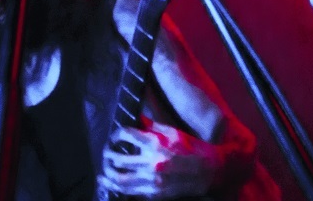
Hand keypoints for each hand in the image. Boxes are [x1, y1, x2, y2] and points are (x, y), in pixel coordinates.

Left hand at [100, 120, 222, 197]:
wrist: (208, 171)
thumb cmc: (191, 148)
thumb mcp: (173, 132)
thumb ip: (152, 126)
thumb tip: (136, 119)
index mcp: (157, 143)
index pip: (127, 135)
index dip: (117, 135)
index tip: (114, 136)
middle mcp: (153, 162)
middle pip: (119, 159)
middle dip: (108, 155)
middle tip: (105, 152)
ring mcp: (153, 181)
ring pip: (120, 180)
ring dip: (108, 175)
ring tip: (103, 172)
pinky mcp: (154, 194)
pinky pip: (130, 192)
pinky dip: (117, 189)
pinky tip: (111, 185)